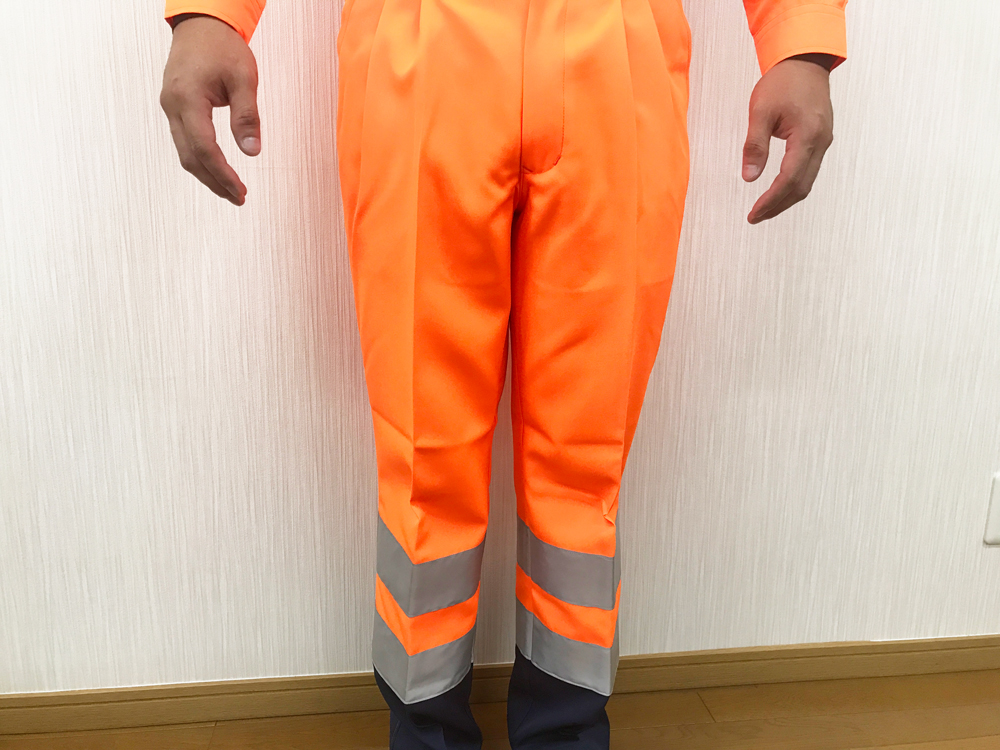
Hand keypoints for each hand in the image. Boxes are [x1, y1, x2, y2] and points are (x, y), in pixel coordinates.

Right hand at [160, 15, 260, 205]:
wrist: (200, 25)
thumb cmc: (221, 47)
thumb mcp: (243, 78)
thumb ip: (247, 116)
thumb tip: (252, 151)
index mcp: (188, 98)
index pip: (205, 148)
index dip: (222, 174)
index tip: (240, 191)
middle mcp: (172, 106)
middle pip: (190, 157)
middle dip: (214, 181)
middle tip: (238, 197)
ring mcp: (170, 108)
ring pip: (184, 153)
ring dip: (207, 174)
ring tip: (230, 190)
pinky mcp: (174, 108)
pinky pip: (184, 142)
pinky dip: (201, 159)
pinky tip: (217, 170)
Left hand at [742, 55, 834, 223]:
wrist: (805, 61)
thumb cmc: (782, 83)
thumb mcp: (760, 111)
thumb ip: (754, 145)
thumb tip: (749, 177)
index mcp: (807, 135)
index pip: (789, 179)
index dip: (771, 200)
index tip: (753, 214)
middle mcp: (821, 142)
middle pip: (801, 187)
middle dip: (778, 205)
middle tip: (755, 217)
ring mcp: (824, 141)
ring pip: (807, 181)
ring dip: (786, 198)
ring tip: (764, 209)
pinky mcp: (821, 139)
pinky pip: (809, 170)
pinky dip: (793, 185)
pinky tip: (778, 190)